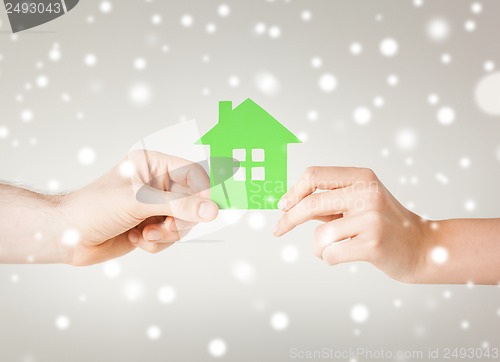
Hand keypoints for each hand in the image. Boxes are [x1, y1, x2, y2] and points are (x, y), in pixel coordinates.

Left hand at [60, 151, 218, 265]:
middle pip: (193, 202)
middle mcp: (158, 184)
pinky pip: (170, 237)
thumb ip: (178, 205)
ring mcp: (155, 206)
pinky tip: (136, 238)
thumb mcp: (139, 202)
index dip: (203, 193)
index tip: (206, 212)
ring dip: (166, 234)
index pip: (193, 174)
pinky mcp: (151, 226)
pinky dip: (156, 243)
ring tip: (144, 235)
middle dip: (179, 220)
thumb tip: (211, 210)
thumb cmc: (94, 208)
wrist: (67, 235)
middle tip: (164, 226)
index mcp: (154, 164)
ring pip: (183, 223)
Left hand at [273, 167, 427, 282]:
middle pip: (310, 203)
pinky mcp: (373, 243)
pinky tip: (348, 254)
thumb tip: (288, 203)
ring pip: (320, 235)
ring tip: (337, 247)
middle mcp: (367, 192)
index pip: (314, 175)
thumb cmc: (381, 224)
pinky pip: (330, 253)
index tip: (283, 206)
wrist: (420, 247)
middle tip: (277, 229)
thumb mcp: (357, 202)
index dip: (293, 191)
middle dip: (289, 219)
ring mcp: (371, 218)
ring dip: (319, 246)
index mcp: (361, 177)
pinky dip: (330, 258)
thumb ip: (328, 200)